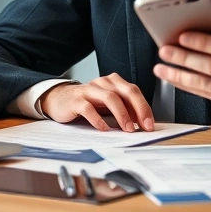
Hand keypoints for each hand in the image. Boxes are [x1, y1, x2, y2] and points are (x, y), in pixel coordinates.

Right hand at [40, 73, 154, 131]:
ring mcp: (89, 90)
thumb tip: (143, 124)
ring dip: (121, 114)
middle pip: (126, 92)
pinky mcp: (76, 100)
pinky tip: (103, 128)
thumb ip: (125, 109)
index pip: (134, 92)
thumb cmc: (88, 103)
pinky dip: (98, 119)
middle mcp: (103, 83)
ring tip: (127, 129)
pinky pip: (88, 108)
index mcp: (114, 82)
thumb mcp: (108, 104)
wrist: (60, 99)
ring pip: (110, 98)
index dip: (144, 108)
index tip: (150, 125)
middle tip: (144, 126)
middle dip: (138, 109)